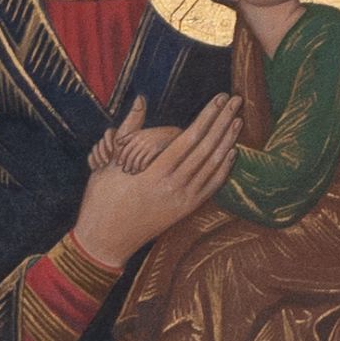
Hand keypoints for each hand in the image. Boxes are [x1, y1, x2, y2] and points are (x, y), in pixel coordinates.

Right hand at [70, 93, 238, 271]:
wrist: (105, 242)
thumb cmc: (101, 200)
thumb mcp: (108, 162)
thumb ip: (129, 130)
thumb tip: (140, 99)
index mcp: (154, 174)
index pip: (188, 138)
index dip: (206, 116)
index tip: (219, 98)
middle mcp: (173, 187)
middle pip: (206, 148)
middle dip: (222, 122)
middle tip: (236, 100)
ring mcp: (182, 201)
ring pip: (212, 166)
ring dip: (227, 141)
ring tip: (238, 119)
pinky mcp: (185, 211)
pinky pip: (211, 186)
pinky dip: (224, 168)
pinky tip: (231, 152)